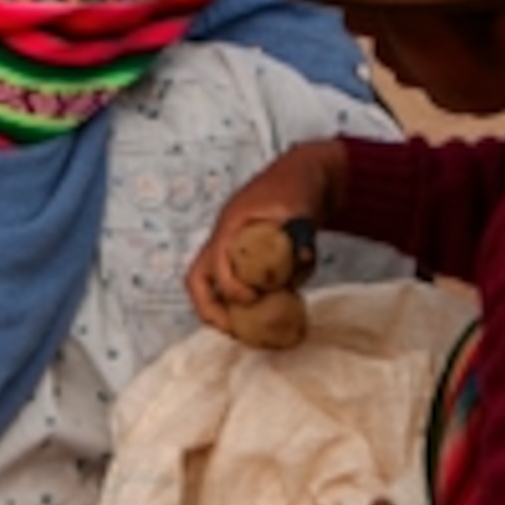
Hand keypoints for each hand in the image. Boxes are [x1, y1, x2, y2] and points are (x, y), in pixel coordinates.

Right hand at [188, 142, 348, 335]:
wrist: (306, 173)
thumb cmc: (297, 184)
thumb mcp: (300, 205)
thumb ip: (299, 232)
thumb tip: (302, 258)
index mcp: (231, 226)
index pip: (215, 263)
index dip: (229, 287)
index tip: (251, 299)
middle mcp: (226, 239)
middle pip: (198, 280)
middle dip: (210, 310)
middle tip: (233, 331)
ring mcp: (234, 248)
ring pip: (212, 285)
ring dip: (224, 310)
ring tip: (248, 332)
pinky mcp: (248, 256)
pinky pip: (238, 283)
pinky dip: (250, 299)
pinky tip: (276, 307)